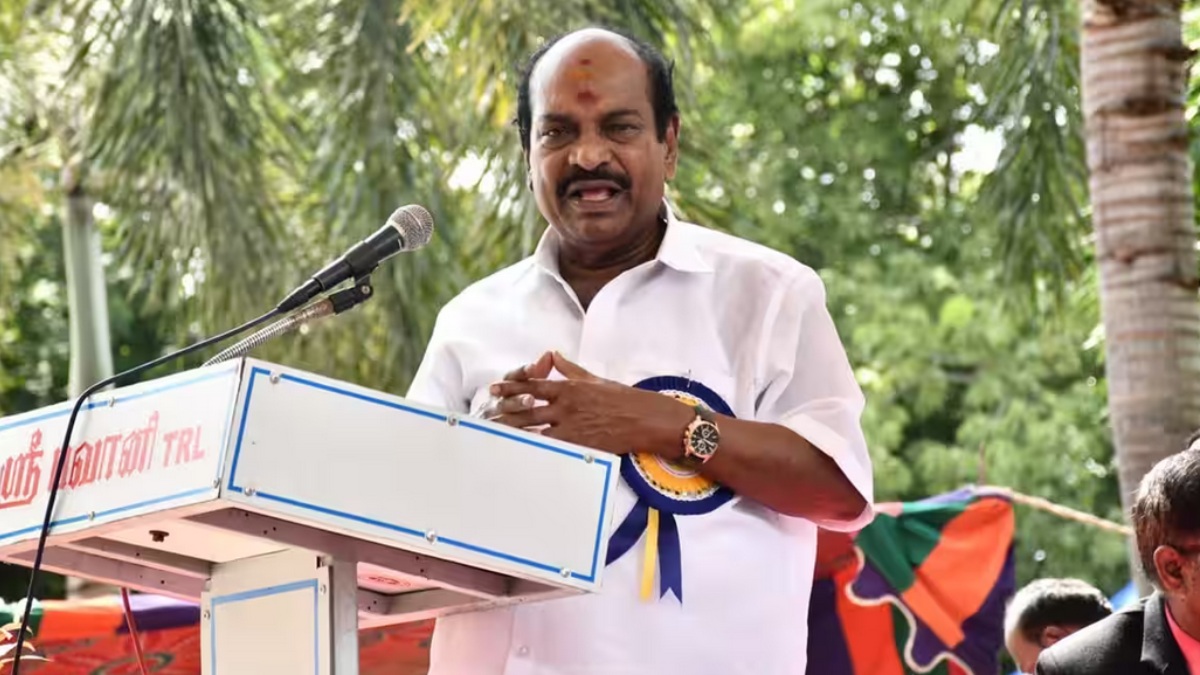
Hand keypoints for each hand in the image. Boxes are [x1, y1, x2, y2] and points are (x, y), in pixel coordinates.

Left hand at [490, 352, 693, 456]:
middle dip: (504, 412)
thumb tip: (553, 356)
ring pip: (534, 429)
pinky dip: (534, 449)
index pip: (533, 385)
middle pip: (527, 409)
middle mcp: (566, 406)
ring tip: (494, 435)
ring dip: (513, 432)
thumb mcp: (595, 379)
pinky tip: (520, 451)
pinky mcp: (578, 444)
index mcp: (569, 387)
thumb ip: (570, 369)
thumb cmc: (622, 398)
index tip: (494, 390)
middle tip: (486, 416)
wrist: (644, 418)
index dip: (511, 388)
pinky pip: (551, 447)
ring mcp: (570, 426)